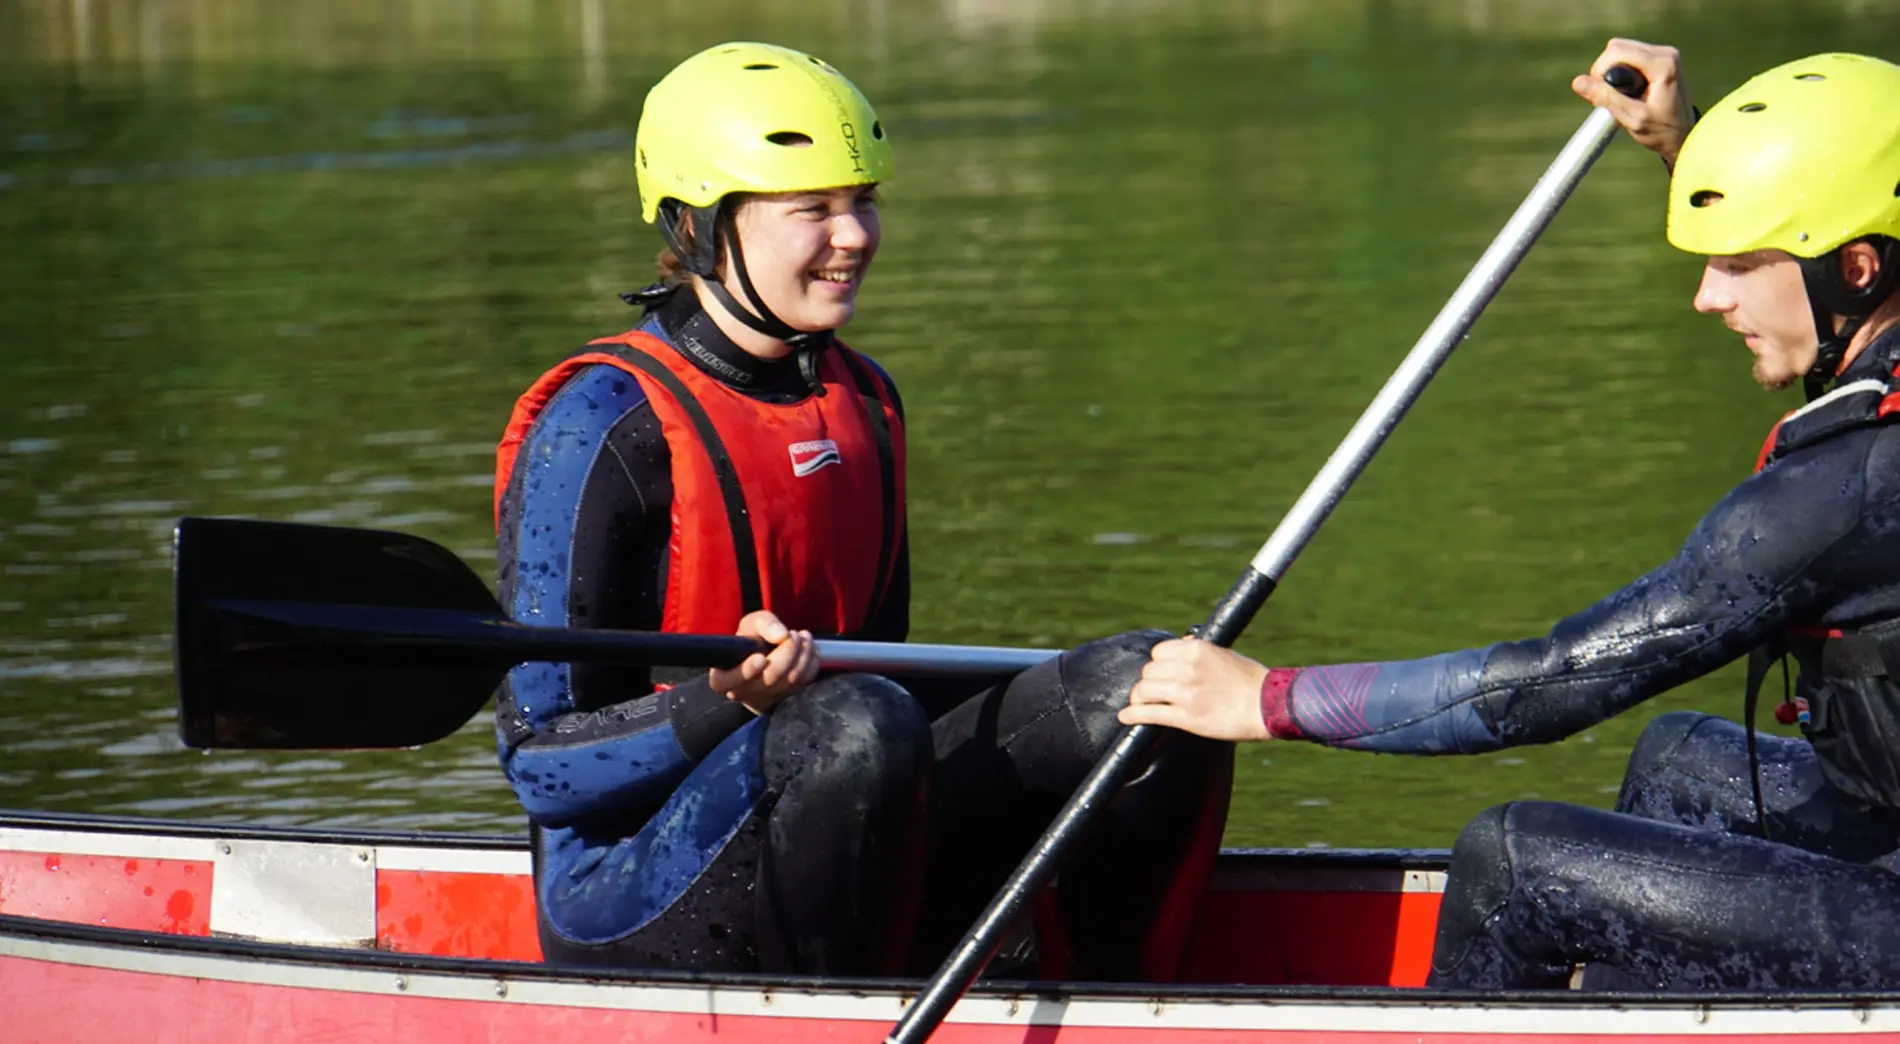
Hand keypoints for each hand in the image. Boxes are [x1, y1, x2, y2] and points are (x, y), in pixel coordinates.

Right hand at [708, 610, 817, 714]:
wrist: (766, 654)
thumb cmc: (752, 640)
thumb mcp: (751, 624)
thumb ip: (763, 623)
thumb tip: (781, 635)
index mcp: (723, 677)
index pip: (728, 681)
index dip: (746, 671)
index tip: (761, 658)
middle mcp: (741, 693)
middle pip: (769, 677)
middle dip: (787, 651)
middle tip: (793, 634)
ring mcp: (764, 700)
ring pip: (790, 681)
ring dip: (802, 654)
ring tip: (803, 637)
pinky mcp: (785, 700)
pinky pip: (804, 683)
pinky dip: (810, 663)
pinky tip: (808, 649)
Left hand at [1119, 637, 1272, 741]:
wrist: (1268, 705)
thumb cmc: (1252, 681)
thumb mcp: (1224, 654)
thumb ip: (1200, 653)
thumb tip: (1183, 645)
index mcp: (1196, 649)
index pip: (1159, 652)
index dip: (1158, 664)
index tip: (1161, 673)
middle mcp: (1187, 668)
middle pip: (1149, 672)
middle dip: (1149, 682)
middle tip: (1153, 691)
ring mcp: (1185, 692)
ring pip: (1144, 691)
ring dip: (1140, 698)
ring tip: (1140, 703)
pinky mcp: (1186, 717)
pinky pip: (1149, 714)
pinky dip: (1133, 715)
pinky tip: (1126, 717)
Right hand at [1571, 38, 1695, 168]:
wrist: (1685, 136)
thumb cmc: (1662, 131)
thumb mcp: (1632, 118)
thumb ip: (1606, 98)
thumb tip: (1577, 82)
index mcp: (1663, 64)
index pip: (1617, 51)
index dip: (1600, 70)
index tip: (1599, 93)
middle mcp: (1666, 53)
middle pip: (1618, 47)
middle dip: (1604, 70)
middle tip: (1607, 95)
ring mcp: (1665, 54)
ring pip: (1622, 49)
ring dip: (1612, 70)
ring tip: (1618, 95)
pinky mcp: (1661, 58)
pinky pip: (1630, 55)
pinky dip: (1620, 70)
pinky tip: (1626, 90)